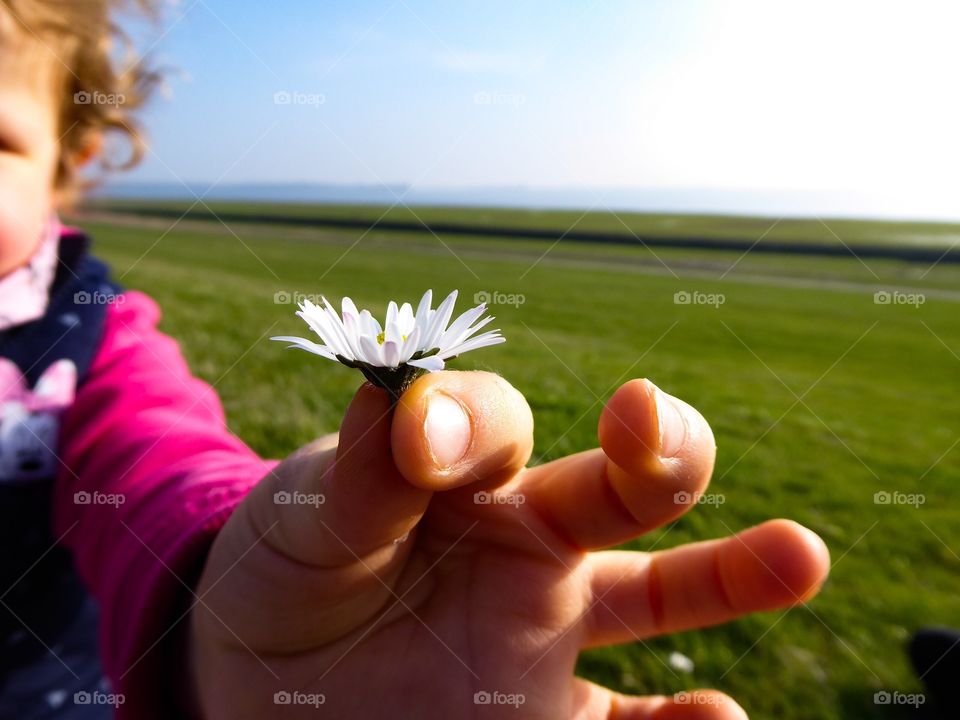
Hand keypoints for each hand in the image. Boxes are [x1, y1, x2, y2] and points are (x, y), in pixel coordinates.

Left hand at [189, 372, 828, 718]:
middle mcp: (524, 540)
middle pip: (620, 480)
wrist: (265, 680)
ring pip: (659, 592)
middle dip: (656, 446)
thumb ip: (360, 472)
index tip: (424, 445)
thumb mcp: (305, 520)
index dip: (469, 421)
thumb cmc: (287, 575)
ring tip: (797, 554)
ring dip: (730, 572)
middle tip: (650, 427)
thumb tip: (409, 400)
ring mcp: (544, 629)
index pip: (497, 420)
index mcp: (463, 474)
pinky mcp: (544, 712)